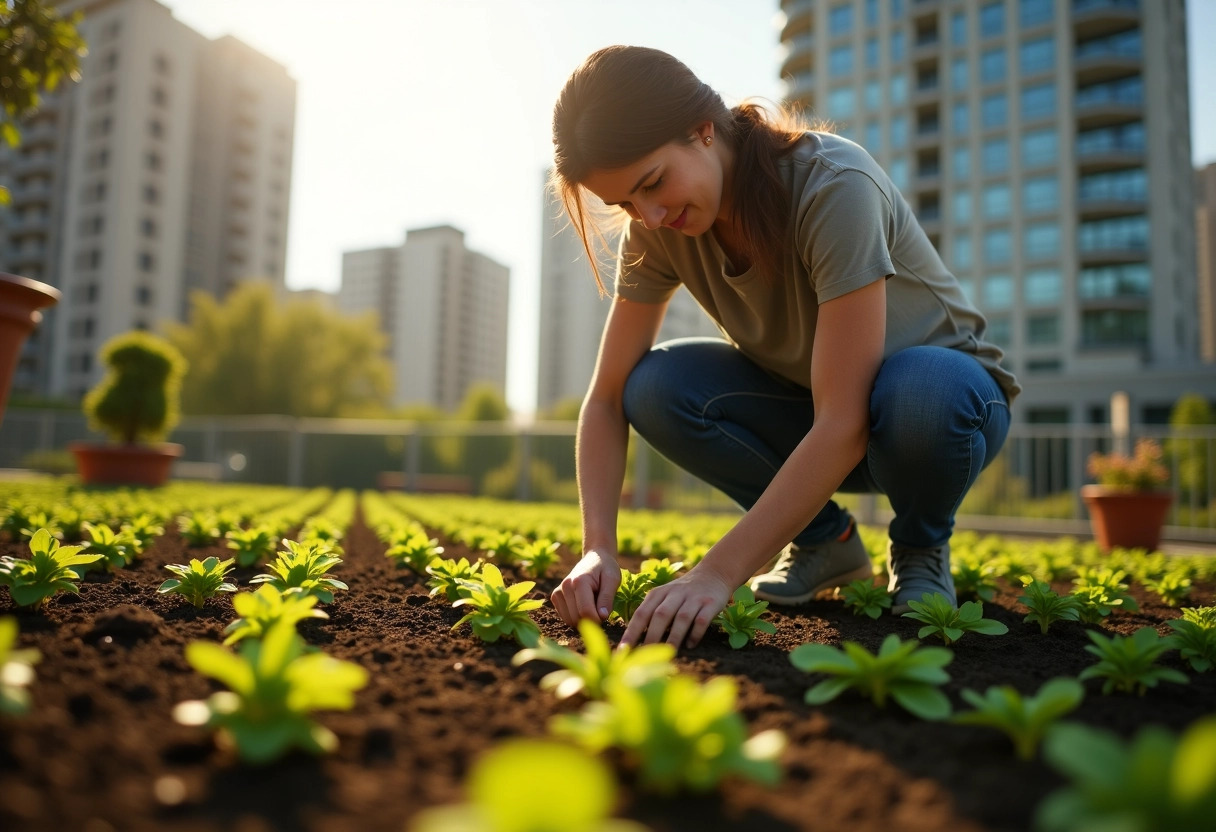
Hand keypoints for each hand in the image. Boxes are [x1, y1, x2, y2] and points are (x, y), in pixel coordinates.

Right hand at [551, 549, 620, 627]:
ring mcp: (558, 592)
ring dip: (583, 619)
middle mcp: (565, 586)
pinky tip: (583, 604)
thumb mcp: (613, 580)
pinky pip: (566, 618)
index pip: (586, 612)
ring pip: (570, 621)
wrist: (595, 558)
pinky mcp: (555, 597)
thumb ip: (607, 598)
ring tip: (592, 603)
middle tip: (600, 606)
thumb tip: (602, 617)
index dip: (598, 619)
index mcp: (579, 581)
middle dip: (591, 620)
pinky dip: (576, 617)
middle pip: (577, 619)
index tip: (606, 614)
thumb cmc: (606, 568)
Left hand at [620, 565, 734, 649]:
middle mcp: (675, 594)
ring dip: (674, 636)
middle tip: (646, 654)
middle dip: (652, 636)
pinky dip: (696, 633)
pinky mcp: (710, 603)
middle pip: (660, 615)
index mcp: (658, 593)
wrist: (713, 574)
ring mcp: (693, 598)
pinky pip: (702, 620)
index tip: (623, 649)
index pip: (641, 613)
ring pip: (682, 618)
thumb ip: (650, 613)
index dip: (632, 631)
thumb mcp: (663, 596)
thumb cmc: (682, 593)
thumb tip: (633, 640)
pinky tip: (690, 645)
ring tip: (668, 652)